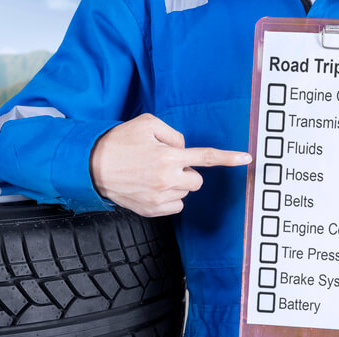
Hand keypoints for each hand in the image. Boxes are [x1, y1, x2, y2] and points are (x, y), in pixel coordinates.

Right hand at [90, 113, 251, 216]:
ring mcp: (160, 198)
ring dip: (176, 184)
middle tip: (164, 164)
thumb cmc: (119, 142)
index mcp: (168, 157)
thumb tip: (185, 150)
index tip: (247, 159)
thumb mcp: (147, 124)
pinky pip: (175, 206)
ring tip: (152, 175)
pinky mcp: (152, 210)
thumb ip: (173, 134)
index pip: (206, 157)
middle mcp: (167, 179)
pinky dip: (169, 198)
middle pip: (197, 180)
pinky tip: (151, 188)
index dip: (228, 158)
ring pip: (185, 193)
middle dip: (186, 172)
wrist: (92, 167)